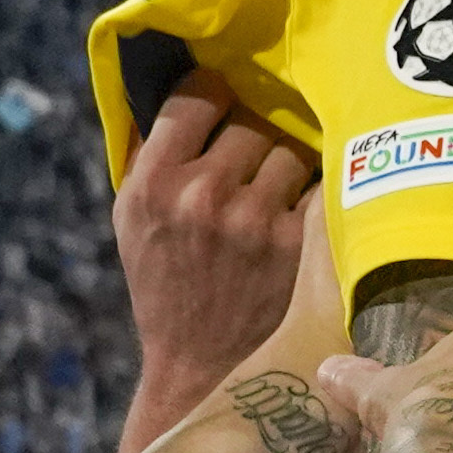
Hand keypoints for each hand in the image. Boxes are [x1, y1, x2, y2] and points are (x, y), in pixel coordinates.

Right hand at [116, 90, 319, 425]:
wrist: (200, 365)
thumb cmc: (165, 284)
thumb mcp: (132, 220)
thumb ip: (150, 155)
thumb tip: (179, 86)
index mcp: (152, 182)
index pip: (195, 95)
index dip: (214, 92)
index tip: (223, 103)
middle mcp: (201, 193)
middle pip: (252, 120)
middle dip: (256, 135)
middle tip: (255, 159)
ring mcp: (254, 217)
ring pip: (292, 149)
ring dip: (290, 164)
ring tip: (278, 191)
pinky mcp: (298, 242)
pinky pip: (320, 185)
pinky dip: (314, 194)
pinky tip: (303, 211)